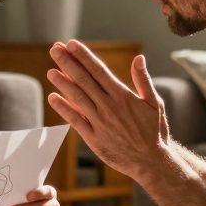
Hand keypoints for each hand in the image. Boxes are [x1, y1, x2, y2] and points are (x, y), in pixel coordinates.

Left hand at [47, 40, 170, 178]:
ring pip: (77, 98)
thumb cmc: (154, 132)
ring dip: (62, 83)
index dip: (83, 56)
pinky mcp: (94, 139)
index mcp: (123, 96)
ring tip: (50, 70)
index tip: (71, 44)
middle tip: (55, 49)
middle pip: (84, 80)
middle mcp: (109, 107)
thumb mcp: (155, 103)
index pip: (99, 71)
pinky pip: (76, 121)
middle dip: (68, 63)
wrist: (151, 162)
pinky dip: (64, 109)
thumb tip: (138, 58)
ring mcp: (100, 123)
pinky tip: (53, 98)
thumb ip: (143, 80)